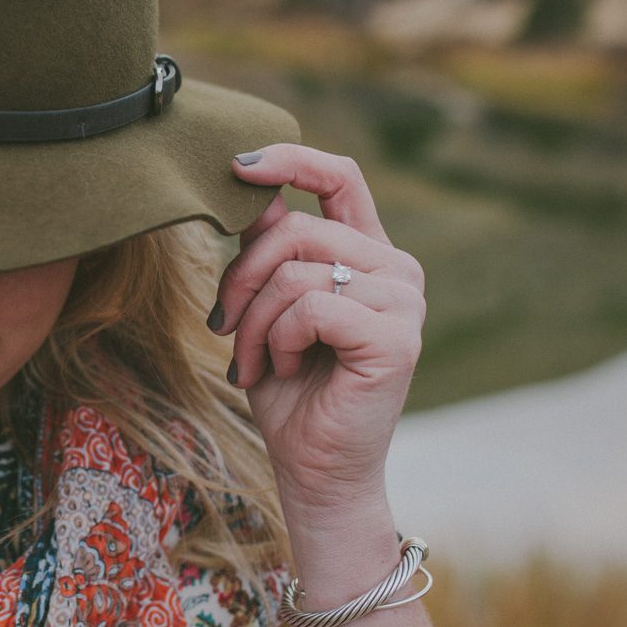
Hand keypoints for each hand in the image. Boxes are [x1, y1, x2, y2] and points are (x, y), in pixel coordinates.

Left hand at [209, 143, 426, 519]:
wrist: (314, 467)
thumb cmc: (289, 389)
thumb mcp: (265, 304)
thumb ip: (266, 244)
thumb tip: (246, 177)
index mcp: (368, 254)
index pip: (341, 175)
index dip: (290, 159)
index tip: (238, 165)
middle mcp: (396, 269)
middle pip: (297, 228)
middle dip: (242, 276)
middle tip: (223, 326)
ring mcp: (403, 301)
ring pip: (296, 271)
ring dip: (254, 321)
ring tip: (254, 359)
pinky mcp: (396, 337)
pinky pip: (311, 308)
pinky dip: (279, 339)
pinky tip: (286, 368)